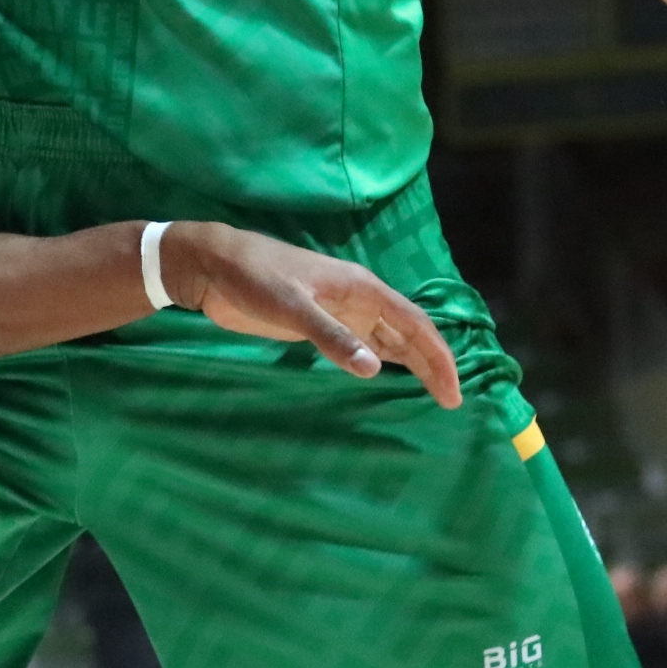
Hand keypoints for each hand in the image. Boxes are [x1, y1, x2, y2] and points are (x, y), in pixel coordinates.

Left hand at [159, 223, 463, 408]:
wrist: (214, 266)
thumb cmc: (254, 278)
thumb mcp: (292, 307)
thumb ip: (331, 336)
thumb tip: (374, 369)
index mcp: (361, 289)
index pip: (414, 323)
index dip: (437, 356)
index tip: (452, 390)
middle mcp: (358, 300)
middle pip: (407, 334)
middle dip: (431, 364)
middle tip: (451, 402)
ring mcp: (338, 312)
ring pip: (387, 339)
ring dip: (410, 363)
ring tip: (431, 394)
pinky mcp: (317, 324)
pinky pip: (359, 344)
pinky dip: (378, 361)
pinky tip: (383, 377)